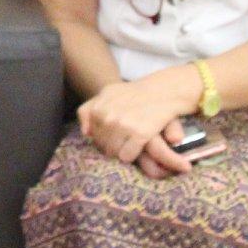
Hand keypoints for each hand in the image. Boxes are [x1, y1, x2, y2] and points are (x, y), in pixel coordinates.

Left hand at [77, 76, 191, 176]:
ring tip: (129, 145)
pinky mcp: (139, 134)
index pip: (93, 135)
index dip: (104, 138)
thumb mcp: (107, 93)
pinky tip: (137, 147)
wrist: (162, 91)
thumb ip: (89, 109)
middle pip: (102, 145)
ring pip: (113, 152)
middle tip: (124, 141)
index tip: (114, 135)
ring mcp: (123, 125)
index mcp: (98, 108)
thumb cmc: (133, 94)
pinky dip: (132, 155)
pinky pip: (127, 156)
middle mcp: (107, 117)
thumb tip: (85, 133)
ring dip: (121, 152)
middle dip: (112, 146)